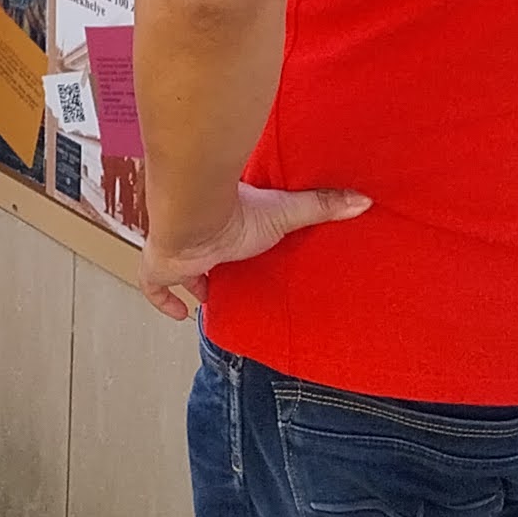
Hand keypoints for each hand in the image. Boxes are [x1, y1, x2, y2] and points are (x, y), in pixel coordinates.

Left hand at [135, 181, 372, 318]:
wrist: (195, 214)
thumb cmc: (238, 210)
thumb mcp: (287, 212)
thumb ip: (322, 206)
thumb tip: (364, 200)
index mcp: (225, 219)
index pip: (228, 229)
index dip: (236, 241)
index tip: (245, 250)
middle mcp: (198, 234)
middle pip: (203, 249)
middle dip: (213, 263)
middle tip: (227, 281)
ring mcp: (176, 251)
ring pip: (178, 268)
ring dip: (192, 281)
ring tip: (209, 298)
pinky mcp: (161, 268)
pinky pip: (153, 288)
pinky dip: (162, 301)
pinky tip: (181, 316)